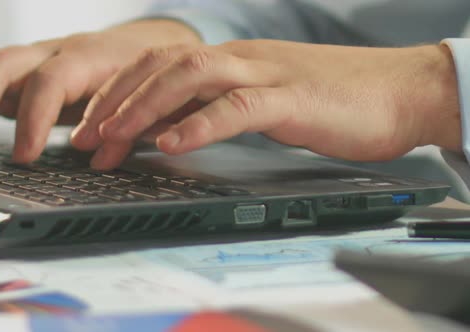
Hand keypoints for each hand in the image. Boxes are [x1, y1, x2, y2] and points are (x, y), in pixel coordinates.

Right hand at [0, 20, 201, 162]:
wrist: (148, 48)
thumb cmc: (148, 77)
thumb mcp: (148, 104)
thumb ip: (127, 130)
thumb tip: (100, 158)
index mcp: (89, 58)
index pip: (52, 81)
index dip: (35, 118)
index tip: (24, 156)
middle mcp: (56, 52)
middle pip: (6, 64)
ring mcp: (37, 59)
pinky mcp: (25, 72)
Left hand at [74, 40, 461, 169]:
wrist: (400, 90)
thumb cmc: (333, 101)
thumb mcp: (264, 102)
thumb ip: (221, 108)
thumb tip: (176, 130)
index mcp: (233, 61)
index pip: (160, 65)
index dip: (119, 93)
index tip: (90, 127)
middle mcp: (242, 59)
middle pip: (162, 66)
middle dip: (116, 102)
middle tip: (84, 140)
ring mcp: (266, 74)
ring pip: (190, 77)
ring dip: (144, 108)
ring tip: (112, 139)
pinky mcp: (291, 98)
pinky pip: (237, 107)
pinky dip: (199, 125)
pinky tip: (171, 144)